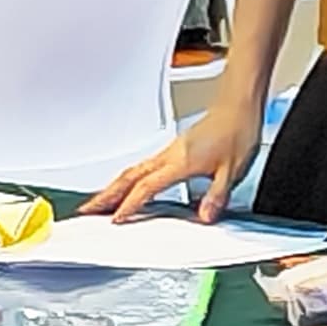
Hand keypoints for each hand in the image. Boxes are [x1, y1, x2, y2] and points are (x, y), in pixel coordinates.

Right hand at [85, 103, 260, 224]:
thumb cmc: (237, 131)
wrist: (239, 105)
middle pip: (129, 176)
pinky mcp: (174, 149)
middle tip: (87, 209)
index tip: (117, 220)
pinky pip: (143, 166)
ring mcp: (170, 151)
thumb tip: (204, 216)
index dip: (130, 204)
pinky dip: (129, 178)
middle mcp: (170, 155)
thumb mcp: (233, 170)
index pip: (147, 186)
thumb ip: (216, 195)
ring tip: (99, 201)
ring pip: (133, 170)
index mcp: (181, 162)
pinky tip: (129, 186)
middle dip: (106, 194)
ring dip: (113, 186)